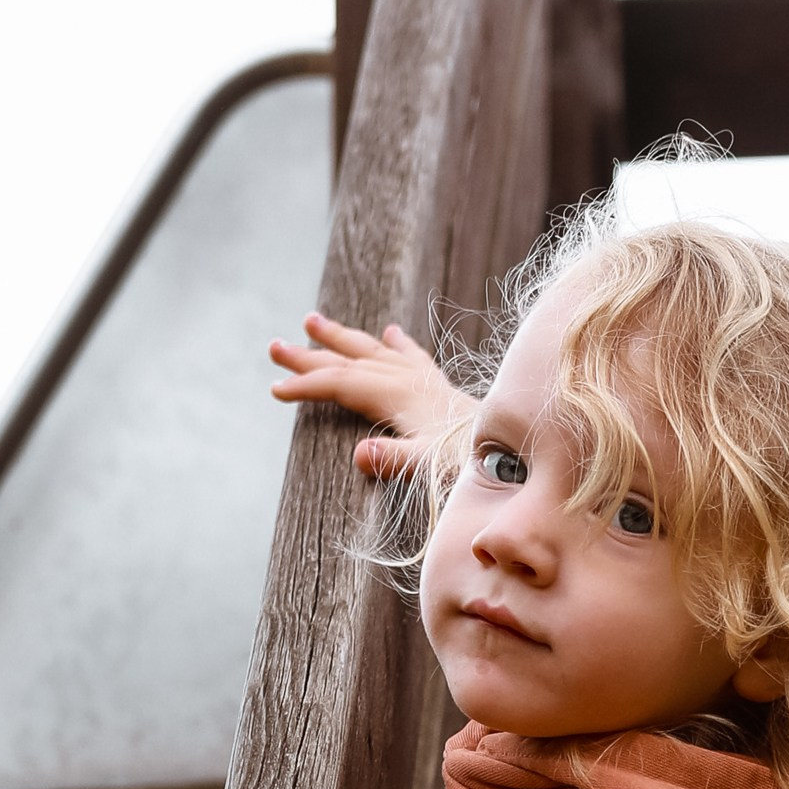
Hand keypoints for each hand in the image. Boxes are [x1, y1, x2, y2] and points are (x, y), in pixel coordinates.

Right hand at [269, 310, 466, 478]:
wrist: (513, 455)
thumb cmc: (469, 464)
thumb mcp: (430, 467)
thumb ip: (396, 459)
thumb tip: (359, 454)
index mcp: (397, 396)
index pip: (340, 384)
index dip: (306, 387)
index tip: (276, 392)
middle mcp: (407, 379)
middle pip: (349, 360)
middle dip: (311, 355)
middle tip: (275, 347)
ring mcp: (423, 380)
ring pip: (373, 352)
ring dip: (342, 338)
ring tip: (313, 320)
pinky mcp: (440, 386)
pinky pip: (411, 356)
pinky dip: (397, 344)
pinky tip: (390, 332)